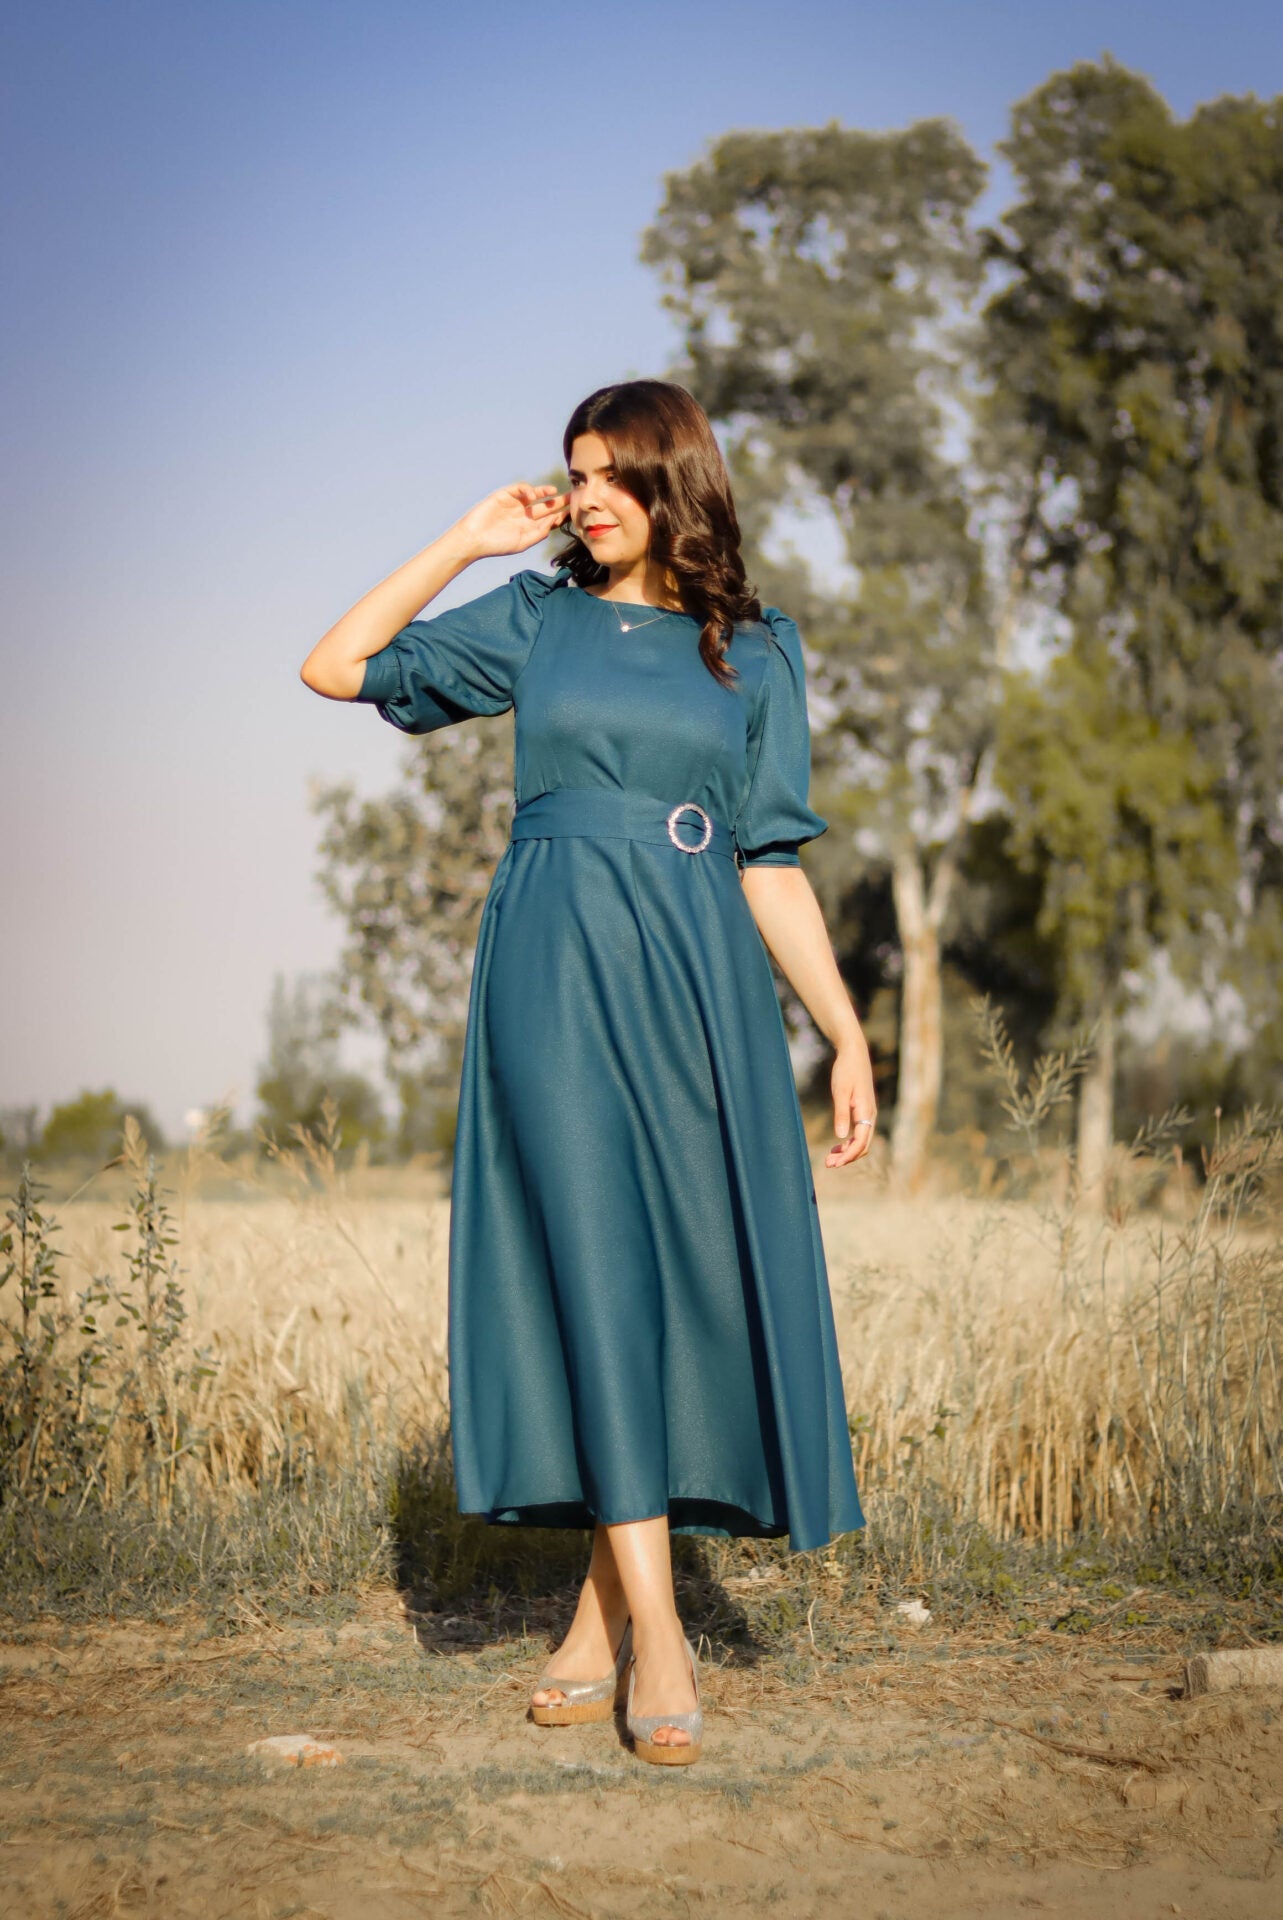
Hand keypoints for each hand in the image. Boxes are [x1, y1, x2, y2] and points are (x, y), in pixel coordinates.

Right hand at [454, 482, 568, 558]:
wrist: (474, 539)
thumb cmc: (497, 545)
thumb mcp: (522, 542)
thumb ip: (539, 533)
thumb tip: (554, 521)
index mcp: (530, 527)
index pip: (550, 519)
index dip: (562, 515)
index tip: (574, 513)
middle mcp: (525, 514)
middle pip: (546, 505)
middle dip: (559, 501)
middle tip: (573, 496)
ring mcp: (515, 504)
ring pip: (535, 495)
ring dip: (545, 492)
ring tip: (554, 492)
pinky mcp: (505, 495)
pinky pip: (520, 488)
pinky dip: (528, 489)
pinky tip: (533, 495)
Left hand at [824, 1035, 876, 1167]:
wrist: (854, 1054)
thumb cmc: (846, 1070)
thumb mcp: (841, 1091)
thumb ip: (841, 1113)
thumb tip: (841, 1136)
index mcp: (866, 1112)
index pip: (860, 1142)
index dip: (848, 1156)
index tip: (834, 1163)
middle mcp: (870, 1116)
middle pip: (863, 1146)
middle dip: (847, 1158)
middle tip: (828, 1164)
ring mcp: (867, 1114)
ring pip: (861, 1141)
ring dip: (847, 1152)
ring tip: (830, 1158)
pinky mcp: (862, 1111)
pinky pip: (859, 1133)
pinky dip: (849, 1143)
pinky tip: (837, 1145)